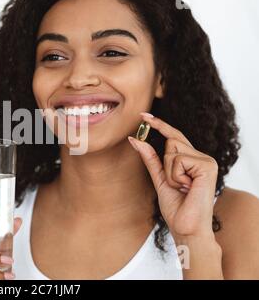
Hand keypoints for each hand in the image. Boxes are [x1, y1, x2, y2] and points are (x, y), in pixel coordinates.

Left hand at [128, 113, 218, 239]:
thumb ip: (150, 158)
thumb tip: (135, 139)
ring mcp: (206, 160)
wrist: (186, 228)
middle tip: (176, 185)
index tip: (143, 115)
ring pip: (172, 150)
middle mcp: (202, 157)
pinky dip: (175, 176)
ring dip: (169, 172)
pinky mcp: (207, 166)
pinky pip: (178, 160)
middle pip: (171, 142)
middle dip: (165, 163)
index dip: (159, 125)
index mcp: (193, 159)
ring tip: (182, 188)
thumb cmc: (176, 207)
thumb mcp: (159, 179)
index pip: (174, 137)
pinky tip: (187, 188)